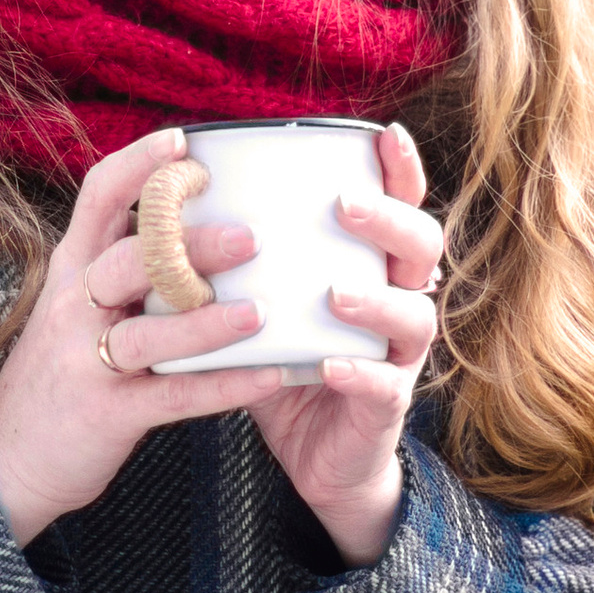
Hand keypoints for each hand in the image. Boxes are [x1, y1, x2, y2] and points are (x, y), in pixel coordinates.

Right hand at [0, 126, 288, 546]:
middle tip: (250, 235)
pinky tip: (269, 376)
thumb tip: (191, 222)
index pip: (98, 197)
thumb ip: (120, 266)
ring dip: (209, 321)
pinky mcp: (109, 412)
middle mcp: (76, 305)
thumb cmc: (59, 372)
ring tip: (262, 311)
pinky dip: (225, 387)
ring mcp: (88, 359)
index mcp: (73, 269)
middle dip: (190, 244)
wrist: (5, 457)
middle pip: (131, 260)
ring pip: (151, 331)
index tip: (184, 142)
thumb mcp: (74, 305)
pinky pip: (175, 396)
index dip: (139, 165)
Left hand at [249, 121, 442, 567]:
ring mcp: (399, 356)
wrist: (314, 457)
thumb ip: (236, 255)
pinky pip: (384, 386)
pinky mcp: (385, 407)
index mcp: (373, 265)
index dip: (401, 171)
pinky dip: (359, 372)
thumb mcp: (263, 299)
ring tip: (334, 292)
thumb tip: (172, 195)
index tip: (386, 136)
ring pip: (414, 316)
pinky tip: (330, 365)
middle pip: (421, 248)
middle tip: (344, 205)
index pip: (400, 206)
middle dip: (389, 221)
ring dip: (375, 299)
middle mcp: (399, 301)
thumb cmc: (284, 361)